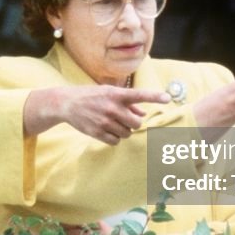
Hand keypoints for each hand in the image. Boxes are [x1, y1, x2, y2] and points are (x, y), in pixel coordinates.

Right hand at [24, 86, 170, 144]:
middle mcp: (112, 107)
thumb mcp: (108, 93)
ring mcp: (104, 121)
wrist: (66, 103)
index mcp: (116, 94)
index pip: (139, 95)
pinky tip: (107, 130)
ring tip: (113, 123)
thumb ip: (127, 104)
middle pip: (136, 123)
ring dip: (123, 131)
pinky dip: (115, 138)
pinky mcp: (97, 132)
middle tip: (125, 119)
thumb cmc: (92, 96)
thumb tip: (142, 114)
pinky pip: (116, 141)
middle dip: (134, 123)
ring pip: (126, 134)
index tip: (168, 98)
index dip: (154, 96)